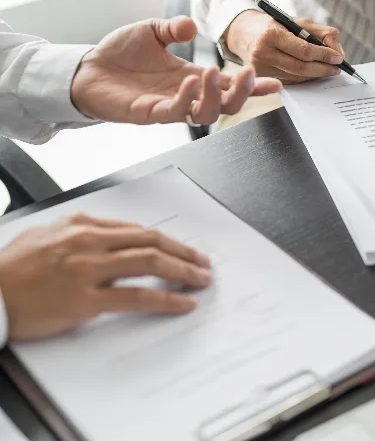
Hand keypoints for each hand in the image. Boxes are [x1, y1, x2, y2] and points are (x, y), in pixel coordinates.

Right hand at [0, 213, 212, 340]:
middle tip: (203, 262)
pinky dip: (166, 298)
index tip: (183, 249)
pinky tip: (182, 302)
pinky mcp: (86, 299)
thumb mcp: (48, 235)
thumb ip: (84, 234)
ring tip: (201, 280)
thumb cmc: (12, 268)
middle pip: (151, 241)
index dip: (167, 240)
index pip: (138, 230)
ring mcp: (89, 270)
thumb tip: (116, 238)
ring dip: (183, 270)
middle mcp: (90, 242)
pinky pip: (137, 296)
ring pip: (150, 262)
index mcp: (83, 225)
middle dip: (184, 252)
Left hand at [71, 16, 281, 124]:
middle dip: (243, 92)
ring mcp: (170, 106)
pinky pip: (176, 112)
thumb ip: (173, 29)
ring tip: (211, 72)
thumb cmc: (119, 55)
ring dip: (215, 95)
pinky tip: (188, 82)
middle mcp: (186, 95)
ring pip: (207, 114)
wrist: (87, 70)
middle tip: (248, 74)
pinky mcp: (151, 113)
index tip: (274, 84)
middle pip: (227, 105)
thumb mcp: (152, 32)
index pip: (229, 85)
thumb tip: (193, 26)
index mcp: (192, 78)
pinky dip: (186, 98)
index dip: (253, 86)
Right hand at [226, 11, 344, 83]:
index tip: (338, 58)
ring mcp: (261, 68)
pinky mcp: (262, 78)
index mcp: (271, 34)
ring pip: (296, 77)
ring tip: (328, 70)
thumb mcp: (298, 21)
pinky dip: (304, 78)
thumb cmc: (275, 25)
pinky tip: (313, 73)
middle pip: (300, 67)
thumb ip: (322, 33)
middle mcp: (263, 52)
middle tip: (337, 69)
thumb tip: (337, 51)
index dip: (323, 55)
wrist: (244, 33)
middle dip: (323, 69)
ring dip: (315, 75)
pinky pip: (290, 82)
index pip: (303, 50)